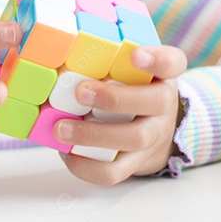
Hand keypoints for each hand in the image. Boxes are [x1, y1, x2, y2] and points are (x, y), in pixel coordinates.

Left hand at [56, 45, 187, 184]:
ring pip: (134, 138)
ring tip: (61, 128)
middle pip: (154, 101)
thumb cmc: (128, 89)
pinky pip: (116, 171)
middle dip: (115, 98)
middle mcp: (163, 104)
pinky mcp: (136, 162)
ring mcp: (153, 135)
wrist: (154, 131)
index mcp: (161, 75)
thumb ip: (103, 57)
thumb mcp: (126, 67)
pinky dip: (87, 166)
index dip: (157, 59)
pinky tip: (66, 154)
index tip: (135, 55)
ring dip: (94, 134)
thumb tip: (48, 49)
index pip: (172, 62)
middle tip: (81, 92)